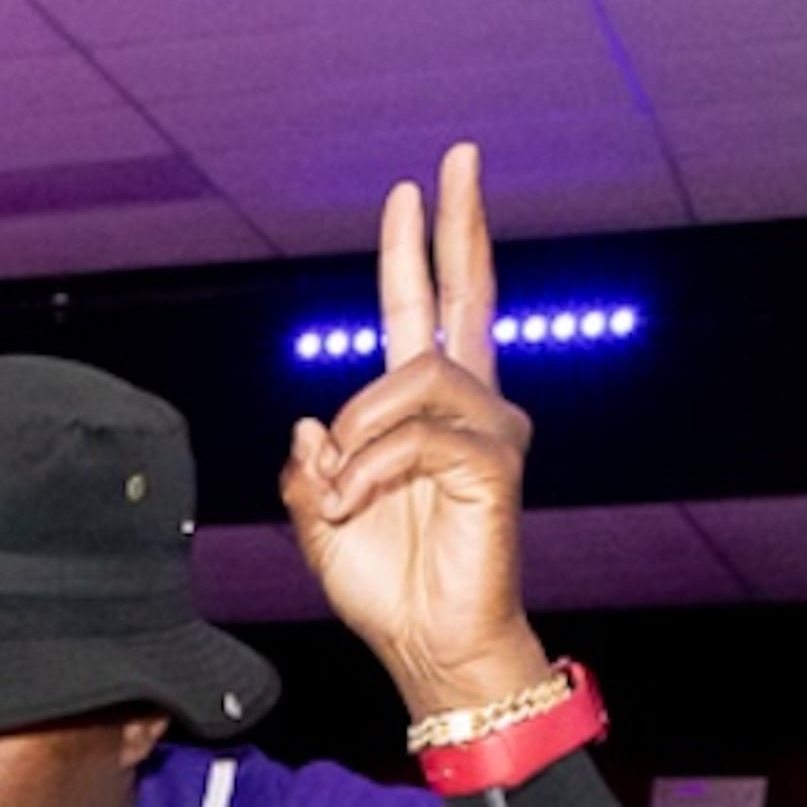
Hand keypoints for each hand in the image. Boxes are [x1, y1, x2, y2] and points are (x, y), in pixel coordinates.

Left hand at [280, 143, 541, 723]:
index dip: (419, 252)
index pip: (427, 314)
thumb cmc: (388, 590)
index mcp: (426, 414)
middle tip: (455, 159)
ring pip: (413, 375)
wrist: (427, 647)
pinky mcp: (496, 460)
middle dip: (455, 226)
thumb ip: (311, 470)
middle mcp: (470, 407)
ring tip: (340, 493)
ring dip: (358, 433)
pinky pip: (415, 435)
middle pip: (465, 294)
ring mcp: (489, 429)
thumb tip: (310, 422)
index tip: (416, 189)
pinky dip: (370, 470)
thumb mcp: (320, 524)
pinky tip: (354, 502)